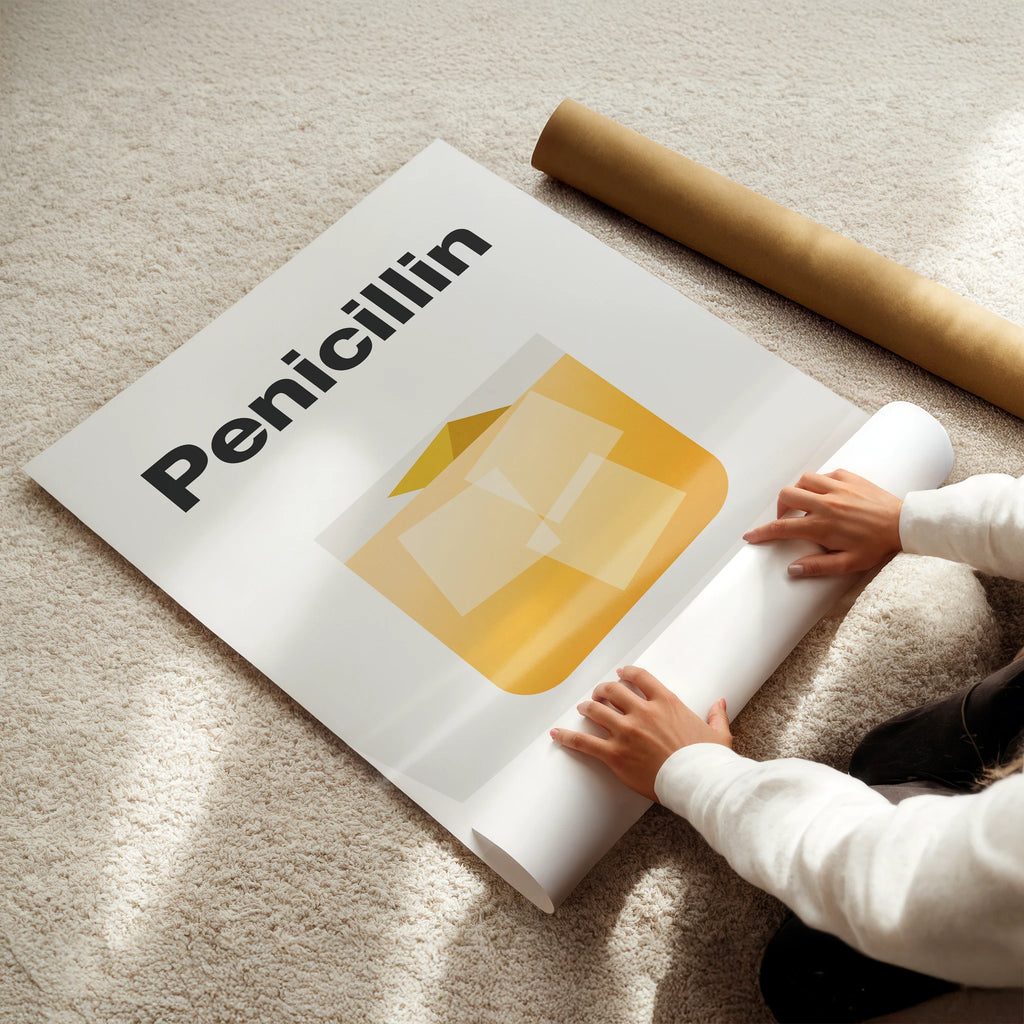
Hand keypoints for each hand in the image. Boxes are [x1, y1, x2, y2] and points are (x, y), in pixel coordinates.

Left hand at [549, 666, 731, 801]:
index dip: (626, 674)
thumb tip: (720, 703)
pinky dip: (568, 736)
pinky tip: (557, 733)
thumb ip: (716, 715)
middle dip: (603, 690)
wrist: (699, 783)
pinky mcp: (615, 754)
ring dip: (587, 707)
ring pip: (596, 710)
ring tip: (582, 708)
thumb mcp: (718, 734)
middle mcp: (643, 712)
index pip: (639, 678)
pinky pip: (584, 742)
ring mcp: (626, 732)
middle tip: (598, 694)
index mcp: (666, 703)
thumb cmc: (709, 760)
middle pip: (612, 691)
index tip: (620, 674)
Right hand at [742, 468, 902, 576]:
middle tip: (787, 519)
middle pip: (787, 496)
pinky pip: (825, 474)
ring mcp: (837, 488)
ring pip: (803, 480)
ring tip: (804, 504)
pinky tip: (826, 494)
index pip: (782, 528)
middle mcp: (825, 503)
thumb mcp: (849, 564)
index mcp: (822, 526)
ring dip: (798, 491)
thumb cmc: (878, 546)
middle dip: (780, 507)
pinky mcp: (849, 477)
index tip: (750, 536)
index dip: (762, 532)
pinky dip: (819, 483)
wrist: (904, 524)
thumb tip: (792, 569)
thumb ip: (818, 566)